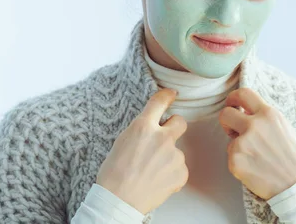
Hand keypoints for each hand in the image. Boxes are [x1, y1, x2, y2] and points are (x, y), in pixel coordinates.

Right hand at [96, 88, 188, 213]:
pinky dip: (171, 175)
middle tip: (165, 138)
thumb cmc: (114, 173)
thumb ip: (141, 131)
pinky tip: (158, 181)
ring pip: (177, 151)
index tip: (171, 94)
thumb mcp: (122, 141)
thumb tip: (152, 128)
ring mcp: (174, 155)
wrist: (118, 201)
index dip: (167, 96)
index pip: (159, 102)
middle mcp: (162, 137)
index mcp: (143, 126)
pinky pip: (180, 169)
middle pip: (180, 122)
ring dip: (168, 158)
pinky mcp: (181, 173)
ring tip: (151, 172)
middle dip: (174, 127)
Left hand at [218, 87, 295, 199]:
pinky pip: (231, 157)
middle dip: (226, 121)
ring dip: (238, 146)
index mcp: (268, 114)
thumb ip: (263, 116)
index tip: (232, 104)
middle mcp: (254, 126)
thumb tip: (244, 109)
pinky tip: (254, 168)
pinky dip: (239, 162)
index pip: (243, 94)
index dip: (233, 98)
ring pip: (229, 140)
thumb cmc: (291, 156)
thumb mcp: (282, 126)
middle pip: (225, 114)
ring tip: (256, 157)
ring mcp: (243, 143)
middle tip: (232, 129)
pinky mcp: (235, 160)